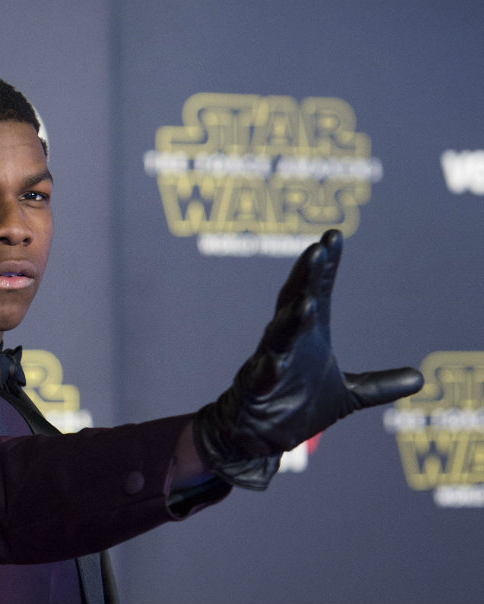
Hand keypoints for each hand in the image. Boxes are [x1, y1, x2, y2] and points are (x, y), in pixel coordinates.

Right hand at [193, 230, 423, 489]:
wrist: (258, 436)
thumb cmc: (296, 407)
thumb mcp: (347, 395)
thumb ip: (379, 385)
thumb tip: (419, 378)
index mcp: (308, 336)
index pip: (317, 292)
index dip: (326, 266)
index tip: (334, 236)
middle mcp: (287, 341)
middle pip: (295, 300)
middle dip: (306, 275)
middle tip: (317, 249)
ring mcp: (270, 361)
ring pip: (279, 334)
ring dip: (291, 317)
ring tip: (307, 300)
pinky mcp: (256, 387)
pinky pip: (262, 373)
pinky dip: (269, 364)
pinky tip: (275, 357)